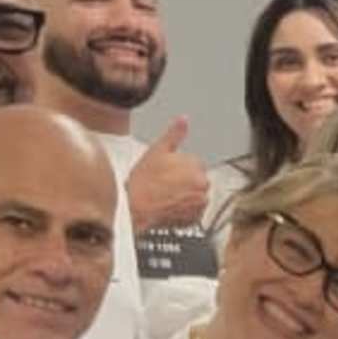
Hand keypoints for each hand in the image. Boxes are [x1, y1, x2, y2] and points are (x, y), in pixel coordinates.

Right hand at [124, 115, 208, 230]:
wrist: (134, 207)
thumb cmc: (143, 181)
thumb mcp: (157, 150)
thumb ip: (174, 134)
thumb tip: (184, 120)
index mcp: (197, 166)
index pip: (194, 163)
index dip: (178, 166)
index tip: (166, 172)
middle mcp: (203, 185)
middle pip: (197, 179)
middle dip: (184, 180)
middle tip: (164, 184)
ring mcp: (200, 203)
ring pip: (196, 195)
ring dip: (186, 195)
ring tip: (166, 195)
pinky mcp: (195, 219)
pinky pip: (194, 212)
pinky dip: (185, 209)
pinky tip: (170, 205)